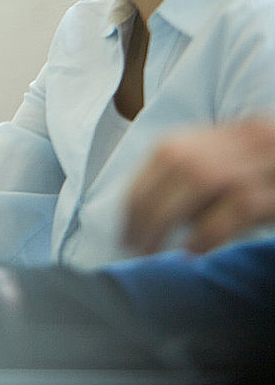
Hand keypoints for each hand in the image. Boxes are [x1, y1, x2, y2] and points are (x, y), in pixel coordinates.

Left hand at [125, 119, 274, 253]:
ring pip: (202, 181)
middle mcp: (248, 138)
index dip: (137, 192)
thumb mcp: (244, 169)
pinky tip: (191, 252)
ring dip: (166, 220)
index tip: (124, 225)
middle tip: (131, 244)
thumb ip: (202, 176)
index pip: (166, 153)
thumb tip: (148, 212)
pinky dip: (208, 232)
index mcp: (232, 132)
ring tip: (152, 251)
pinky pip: (239, 207)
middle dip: (145, 208)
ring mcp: (269, 159)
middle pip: (179, 164)